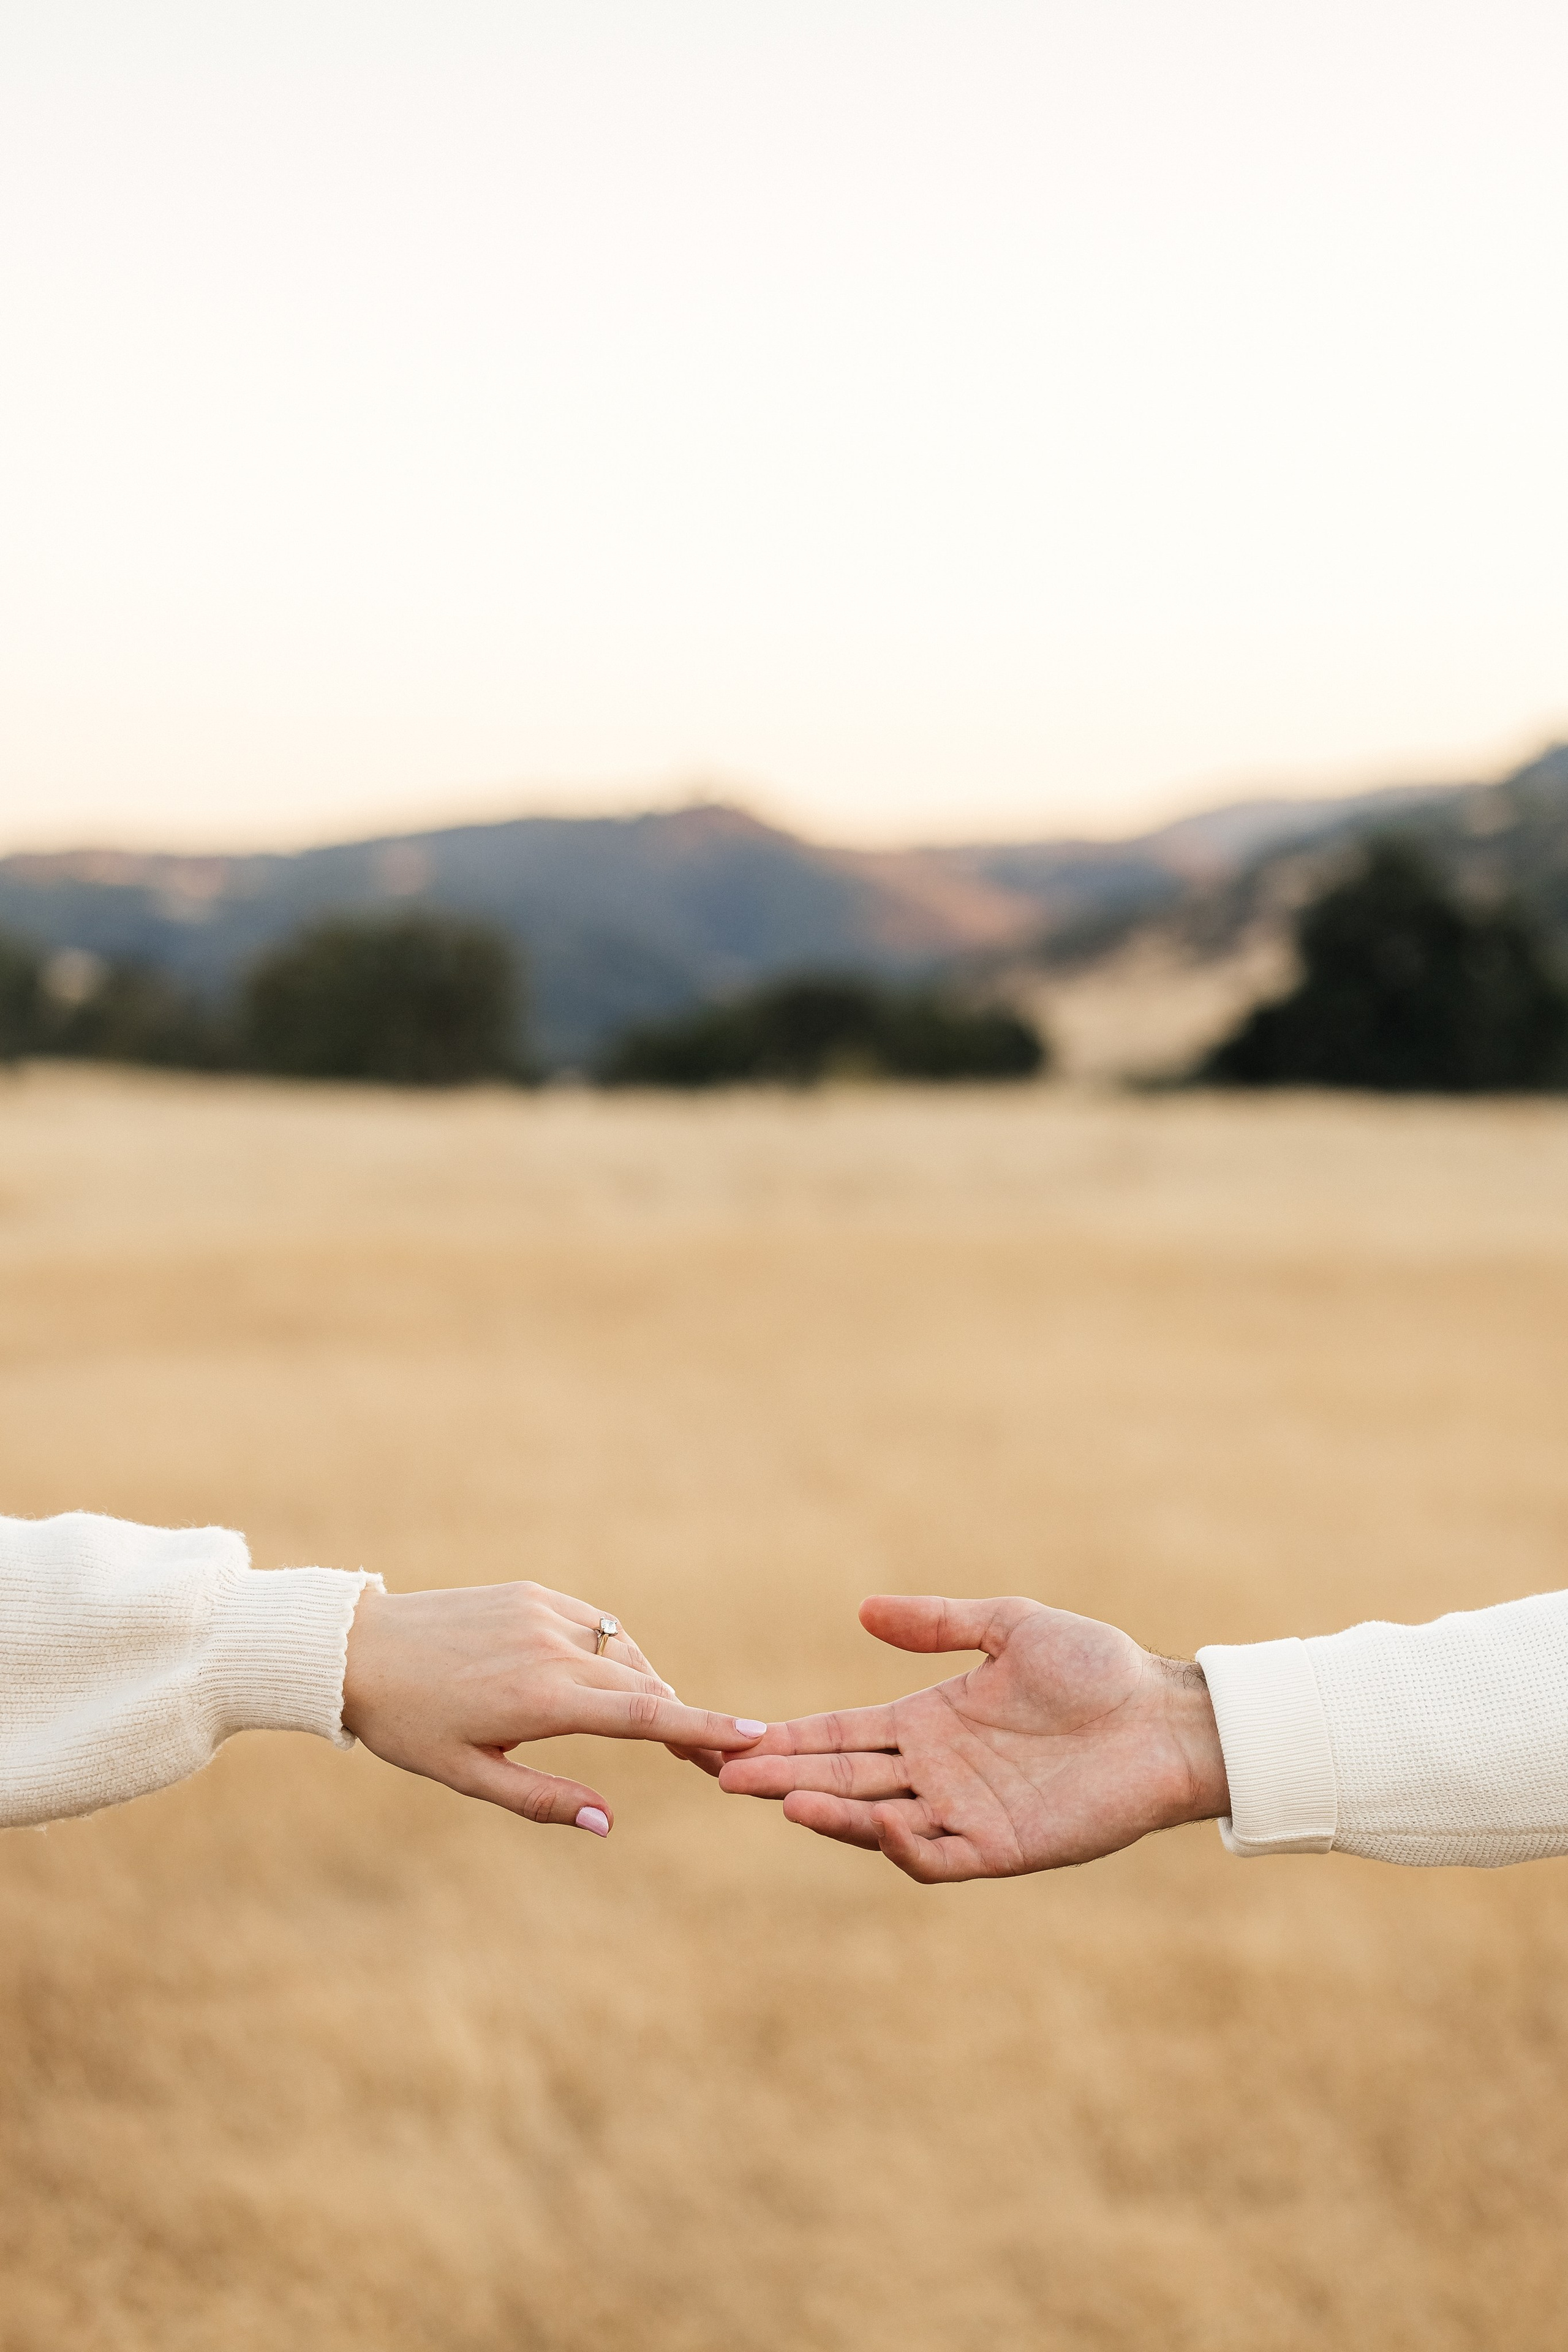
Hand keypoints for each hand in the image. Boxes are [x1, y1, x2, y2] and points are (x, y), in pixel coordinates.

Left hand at [342, 1581, 766, 1834]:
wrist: (356, 1648)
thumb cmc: (407, 1724)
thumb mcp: (466, 1775)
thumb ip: (541, 1798)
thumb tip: (606, 1822)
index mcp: (539, 1699)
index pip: (644, 1716)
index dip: (703, 1728)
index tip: (754, 1736)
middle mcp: (552, 1649)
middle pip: (646, 1687)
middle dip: (686, 1722)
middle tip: (715, 1758)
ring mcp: (545, 1613)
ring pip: (626, 1655)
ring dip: (650, 1691)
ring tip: (660, 1728)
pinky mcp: (534, 1593)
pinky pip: (599, 1626)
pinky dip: (617, 1656)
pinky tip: (611, 1683)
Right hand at [718, 1594, 1227, 1881]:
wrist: (1166, 1717)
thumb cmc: (1098, 1668)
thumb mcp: (1011, 1626)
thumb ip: (938, 1621)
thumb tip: (862, 1611)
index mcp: (928, 1722)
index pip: (841, 1734)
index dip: (789, 1738)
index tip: (734, 1740)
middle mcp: (935, 1772)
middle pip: (842, 1777)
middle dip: (783, 1776)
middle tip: (723, 1773)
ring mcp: (963, 1813)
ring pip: (876, 1820)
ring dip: (830, 1811)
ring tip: (784, 1798)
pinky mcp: (1000, 1848)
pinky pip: (936, 1856)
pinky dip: (900, 1845)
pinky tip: (876, 1819)